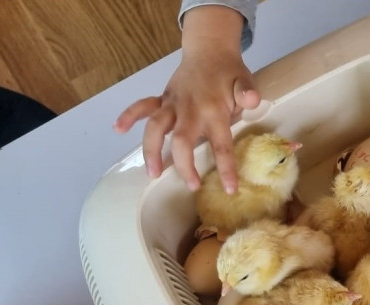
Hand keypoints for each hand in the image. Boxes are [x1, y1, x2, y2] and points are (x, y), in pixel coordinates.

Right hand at [113, 6, 257, 192]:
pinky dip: (128, 115)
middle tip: (190, 185)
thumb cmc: (230, 72)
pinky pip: (141, 106)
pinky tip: (118, 128)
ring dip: (151, 150)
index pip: (221, 144)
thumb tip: (252, 100)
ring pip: (155, 127)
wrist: (209, 50)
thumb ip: (247, 93)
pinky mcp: (162, 99)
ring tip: (152, 173)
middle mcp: (189, 110)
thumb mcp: (245, 81)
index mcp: (213, 110)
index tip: (230, 189)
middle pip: (181, 141)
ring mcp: (172, 104)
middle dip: (184, 165)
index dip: (225, 168)